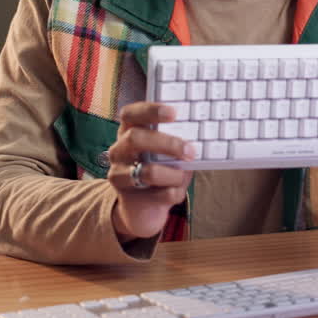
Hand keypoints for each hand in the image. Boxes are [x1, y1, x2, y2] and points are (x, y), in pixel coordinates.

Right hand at [106, 102, 194, 241]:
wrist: (141, 207)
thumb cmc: (159, 169)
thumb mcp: (166, 152)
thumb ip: (177, 143)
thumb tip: (198, 141)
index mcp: (128, 131)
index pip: (131, 114)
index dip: (151, 110)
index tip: (174, 113)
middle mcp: (119, 149)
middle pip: (135, 138)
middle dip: (167, 143)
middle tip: (189, 150)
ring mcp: (119, 173)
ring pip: (147, 172)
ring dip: (173, 174)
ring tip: (183, 174)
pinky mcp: (126, 196)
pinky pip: (157, 195)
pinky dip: (174, 192)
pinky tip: (176, 191)